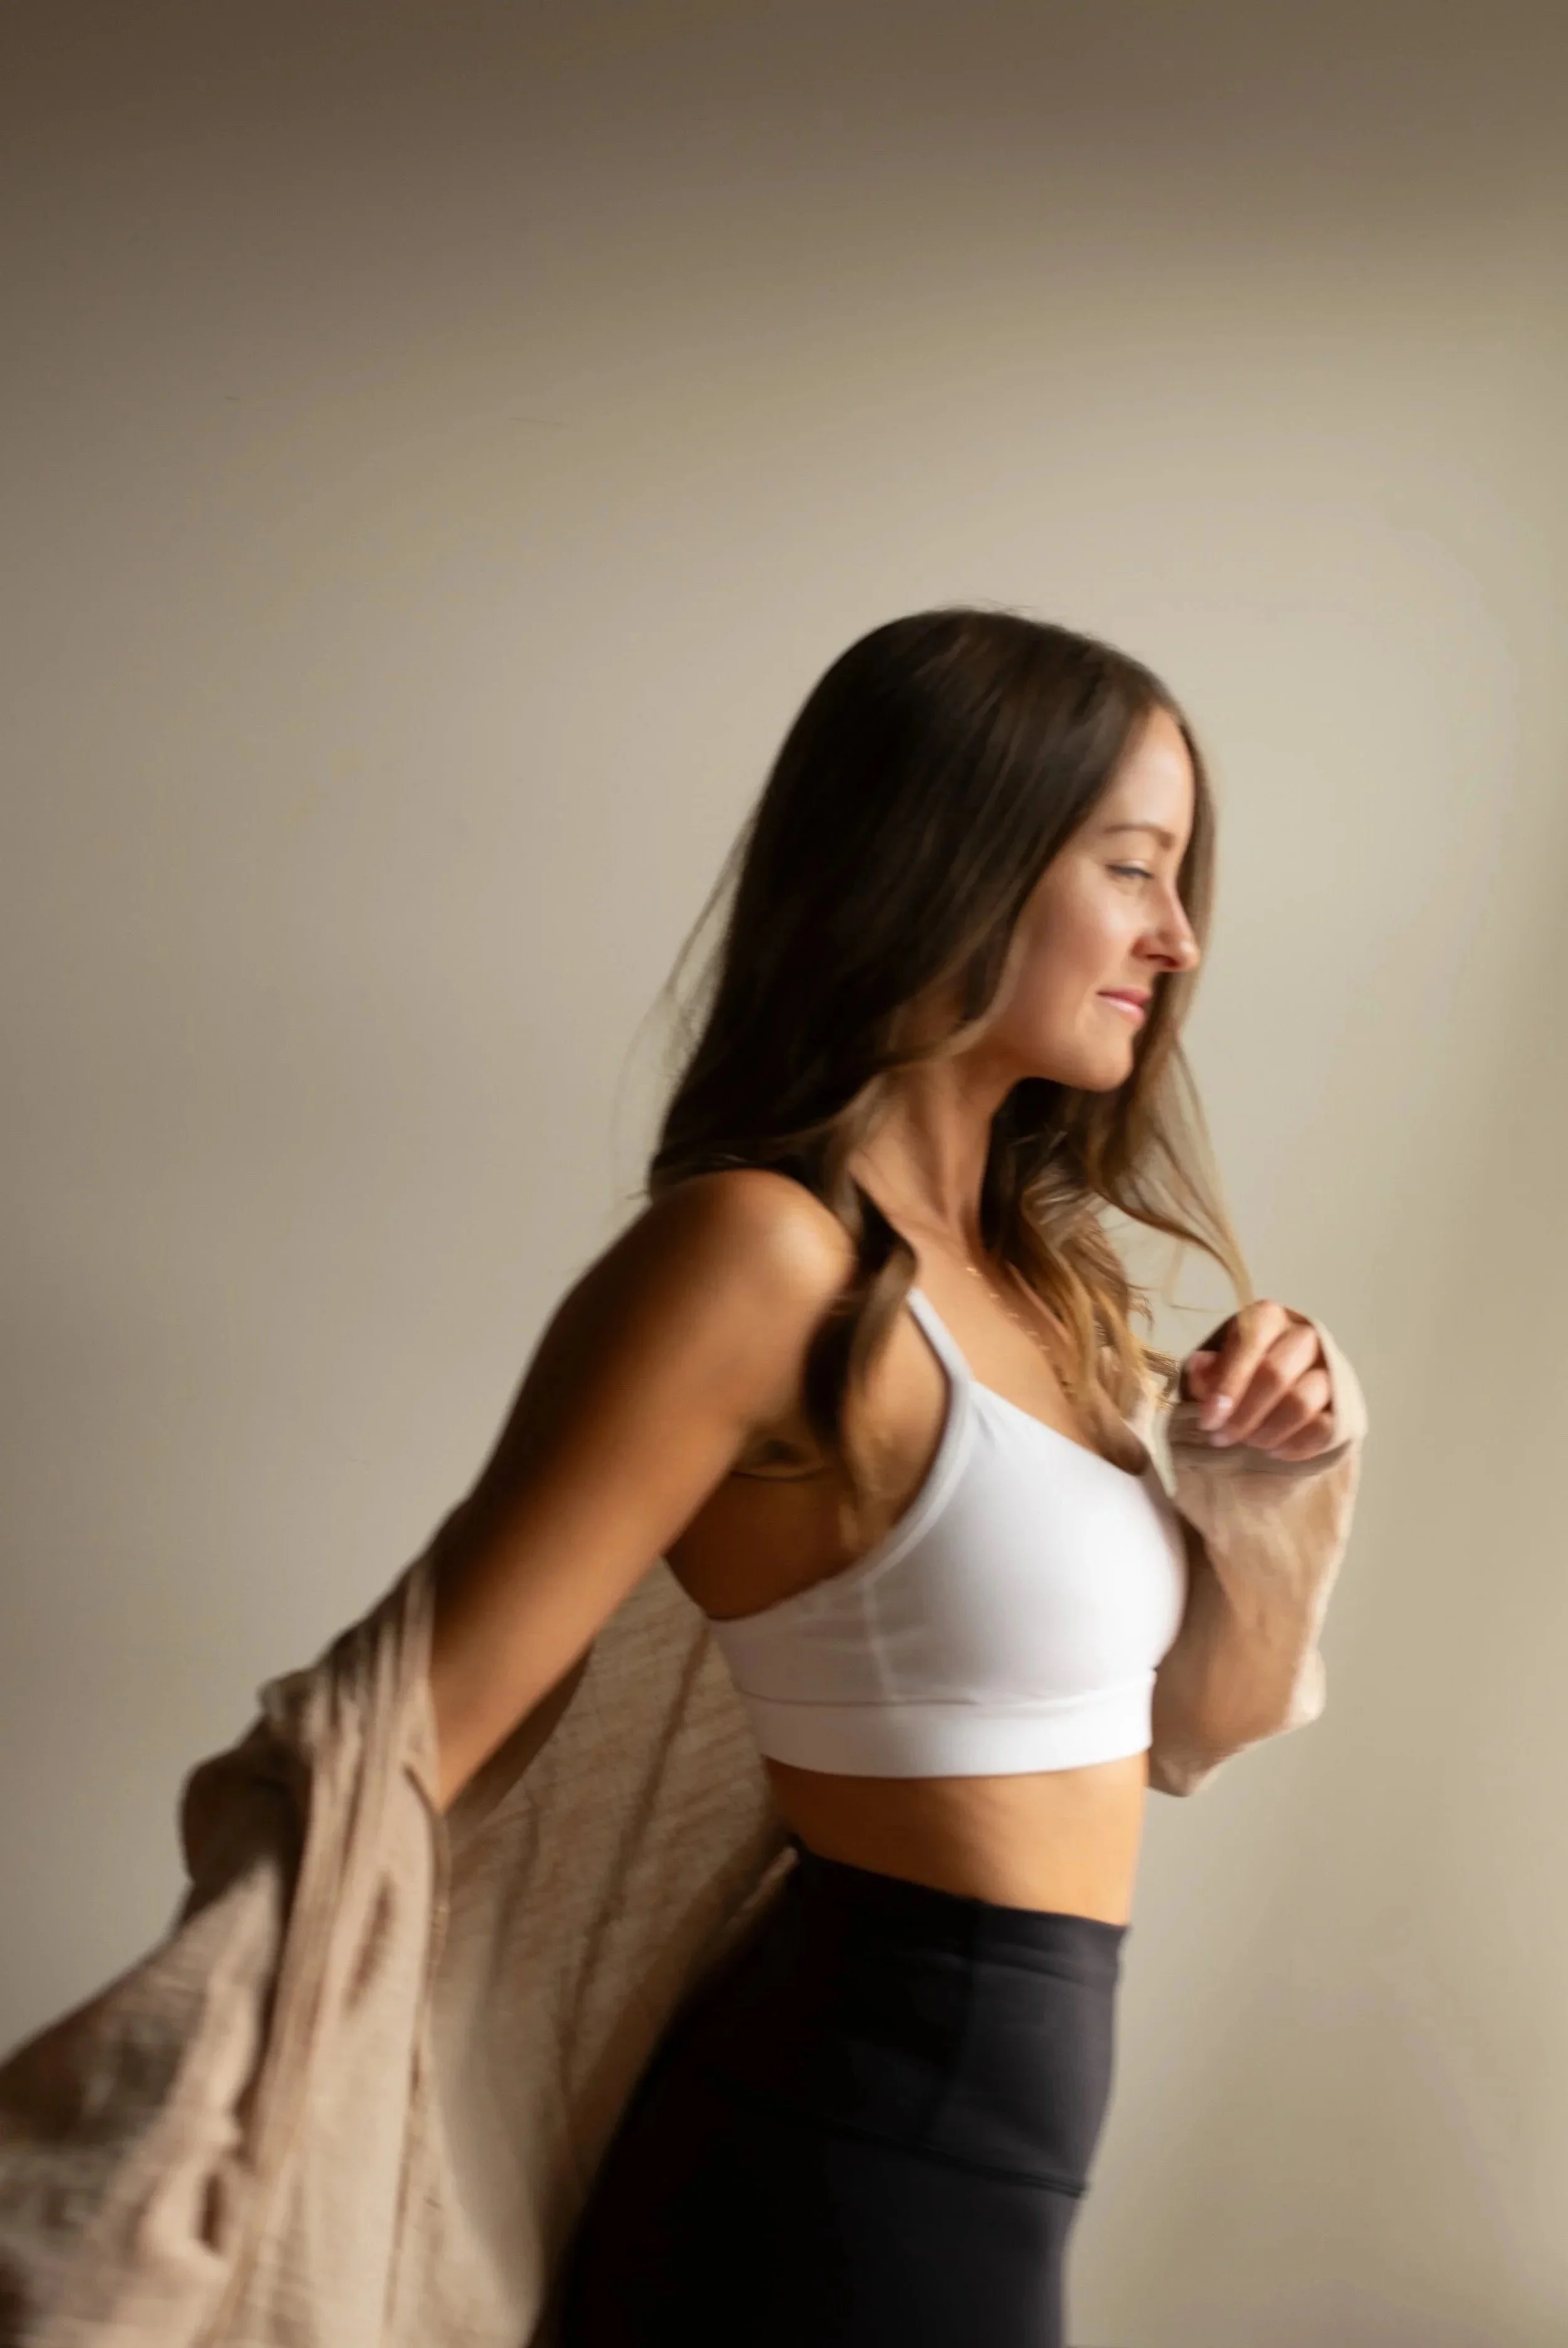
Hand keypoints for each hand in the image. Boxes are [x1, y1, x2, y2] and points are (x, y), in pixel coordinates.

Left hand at [1181, 1299, 1335, 1461]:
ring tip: (1249, 1443)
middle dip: (1244, 1414)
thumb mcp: (1216, 1365)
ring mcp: (1329, 1368)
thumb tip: (1200, 1366)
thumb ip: (1206, 1369)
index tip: (1209, 1420)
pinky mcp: (1344, 1402)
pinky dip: (1296, 1446)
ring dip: (1268, 1431)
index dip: (1228, 1385)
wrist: (1281, 1386)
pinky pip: (1324, 1428)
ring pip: (1302, 1402)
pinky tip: (1275, 1452)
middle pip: (1276, 1374)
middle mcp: (1304, 1336)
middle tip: (1223, 1438)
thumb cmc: (1241, 1371)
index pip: (1250, 1344)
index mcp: (1268, 1317)